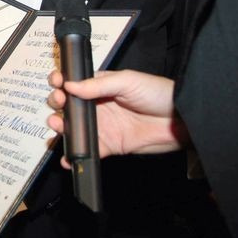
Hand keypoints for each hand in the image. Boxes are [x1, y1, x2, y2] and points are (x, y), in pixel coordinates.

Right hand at [47, 69, 187, 166]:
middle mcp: (97, 105)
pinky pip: (88, 150)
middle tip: (59, 103)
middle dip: (56, 103)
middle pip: (67, 105)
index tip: (56, 82)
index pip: (73, 82)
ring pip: (72, 128)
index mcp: (100, 86)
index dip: (60, 82)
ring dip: (59, 127)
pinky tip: (68, 156)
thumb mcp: (127, 81)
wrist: (181, 121)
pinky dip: (74, 155)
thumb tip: (70, 85)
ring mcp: (101, 126)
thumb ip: (97, 85)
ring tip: (57, 125)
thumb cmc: (157, 93)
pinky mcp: (109, 145)